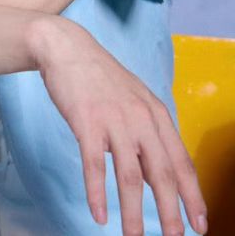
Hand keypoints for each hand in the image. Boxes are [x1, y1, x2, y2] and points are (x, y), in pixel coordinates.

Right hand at [35, 16, 207, 235]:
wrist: (66, 47)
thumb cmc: (99, 77)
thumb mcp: (134, 99)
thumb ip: (147, 132)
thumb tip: (156, 172)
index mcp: (155, 113)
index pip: (181, 161)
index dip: (193, 195)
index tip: (200, 223)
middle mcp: (139, 117)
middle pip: (162, 173)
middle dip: (171, 211)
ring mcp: (113, 119)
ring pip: (129, 176)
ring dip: (134, 212)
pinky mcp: (85, 122)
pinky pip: (94, 165)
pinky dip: (97, 194)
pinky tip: (99, 215)